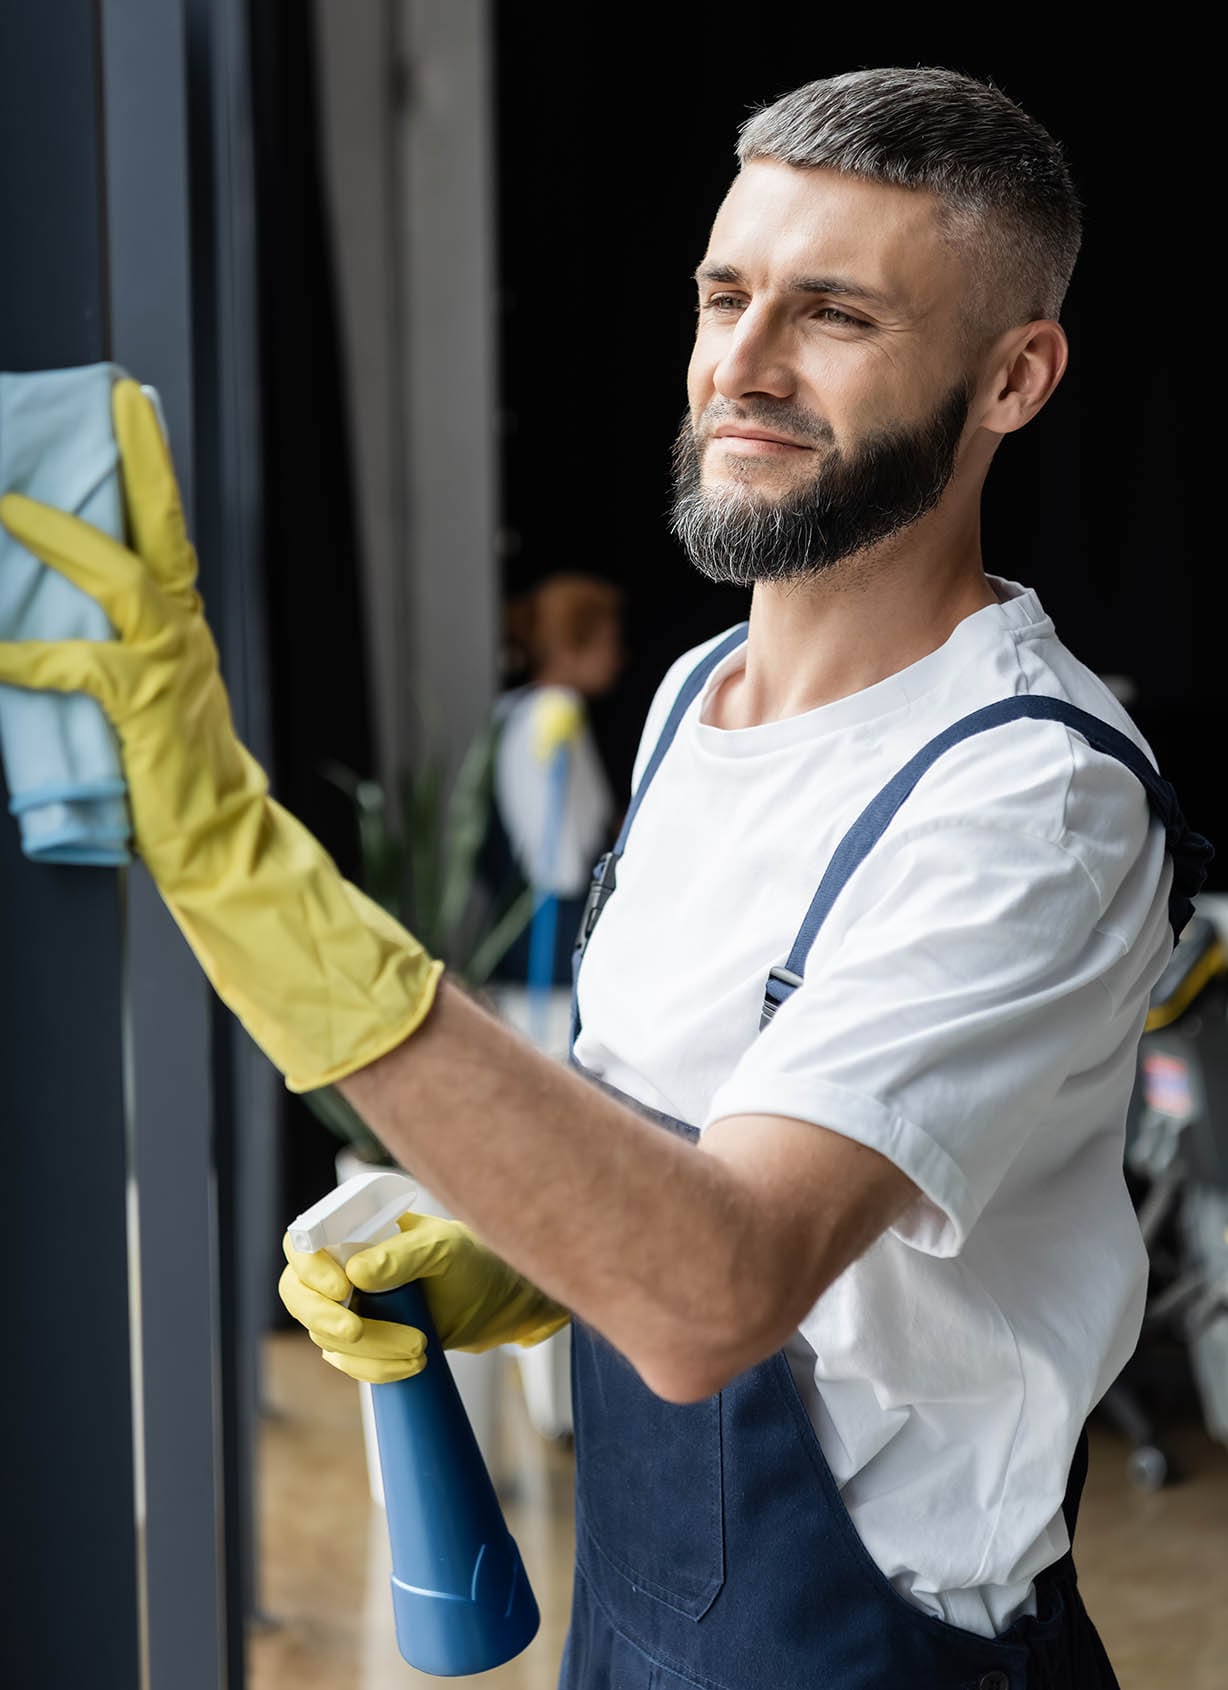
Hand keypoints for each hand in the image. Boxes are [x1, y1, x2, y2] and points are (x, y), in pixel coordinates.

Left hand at [0, 379, 441, 1090]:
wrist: (222, 844)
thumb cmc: (175, 778)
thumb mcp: (144, 700)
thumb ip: (108, 654)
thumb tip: (39, 619)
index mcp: (183, 626)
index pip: (164, 532)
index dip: (149, 467)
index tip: (130, 405)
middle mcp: (185, 632)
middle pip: (162, 528)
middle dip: (139, 462)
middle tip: (115, 401)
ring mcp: (173, 667)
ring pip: (121, 580)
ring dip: (60, 540)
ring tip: (5, 507)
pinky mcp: (149, 710)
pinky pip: (81, 669)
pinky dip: (29, 656)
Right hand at [278, 1210, 569, 1383]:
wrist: (497, 1304)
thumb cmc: (472, 1260)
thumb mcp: (445, 1248)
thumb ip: (402, 1255)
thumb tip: (356, 1272)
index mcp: (356, 1232)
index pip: (303, 1242)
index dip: (308, 1267)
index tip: (342, 1289)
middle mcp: (343, 1266)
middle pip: (297, 1293)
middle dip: (322, 1318)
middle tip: (354, 1332)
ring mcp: (350, 1307)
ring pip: (325, 1336)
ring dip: (367, 1349)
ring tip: (419, 1347)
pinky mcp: (365, 1342)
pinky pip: (349, 1363)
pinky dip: (376, 1369)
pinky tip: (412, 1365)